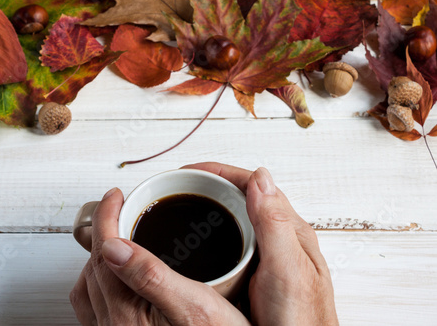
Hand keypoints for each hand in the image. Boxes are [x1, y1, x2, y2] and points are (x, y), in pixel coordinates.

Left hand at [70, 187, 251, 325]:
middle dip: (104, 229)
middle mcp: (111, 325)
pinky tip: (119, 275)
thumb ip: (150, 275)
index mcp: (126, 312)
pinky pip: (92, 303)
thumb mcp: (193, 305)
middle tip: (119, 209)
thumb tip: (114, 245)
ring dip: (100, 253)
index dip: (107, 215)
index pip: (105, 249)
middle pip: (94, 262)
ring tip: (120, 236)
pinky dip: (100, 278)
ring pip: (89, 282)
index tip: (115, 196)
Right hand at [183, 163, 338, 325]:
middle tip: (180, 188)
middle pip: (242, 198)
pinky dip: (212, 234)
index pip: (253, 184)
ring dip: (210, 208)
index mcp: (288, 228)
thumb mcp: (287, 269)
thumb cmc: (302, 320)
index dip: (220, 172)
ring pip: (236, 219)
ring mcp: (269, 255)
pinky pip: (232, 242)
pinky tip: (198, 245)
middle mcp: (279, 237)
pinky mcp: (259, 273)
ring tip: (183, 210)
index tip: (190, 172)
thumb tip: (260, 177)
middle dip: (210, 186)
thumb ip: (275, 223)